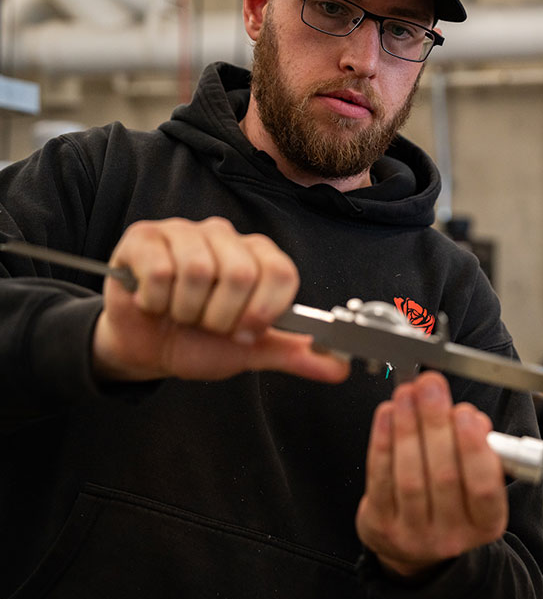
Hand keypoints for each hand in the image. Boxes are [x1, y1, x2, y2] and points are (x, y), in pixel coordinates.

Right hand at [92, 217, 348, 383]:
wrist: (147, 348)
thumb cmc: (200, 341)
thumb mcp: (252, 351)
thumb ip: (296, 354)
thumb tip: (340, 367)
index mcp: (258, 255)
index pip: (282, 272)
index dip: (264, 311)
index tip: (245, 331)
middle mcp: (224, 235)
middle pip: (242, 273)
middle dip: (222, 317)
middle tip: (207, 324)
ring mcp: (183, 231)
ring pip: (198, 271)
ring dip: (188, 310)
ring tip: (180, 313)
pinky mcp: (145, 237)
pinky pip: (161, 271)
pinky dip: (157, 301)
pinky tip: (154, 302)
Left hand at [355, 371, 507, 578]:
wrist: (415, 542)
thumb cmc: (452, 500)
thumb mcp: (477, 480)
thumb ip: (481, 450)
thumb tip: (472, 420)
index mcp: (485, 523)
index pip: (485, 488)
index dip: (474, 448)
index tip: (465, 413)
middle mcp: (451, 536)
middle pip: (443, 476)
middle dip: (435, 424)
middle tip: (430, 387)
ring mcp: (413, 535)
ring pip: (410, 476)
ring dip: (407, 427)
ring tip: (407, 395)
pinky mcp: (380, 526)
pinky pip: (380, 478)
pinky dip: (382, 441)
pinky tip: (387, 414)